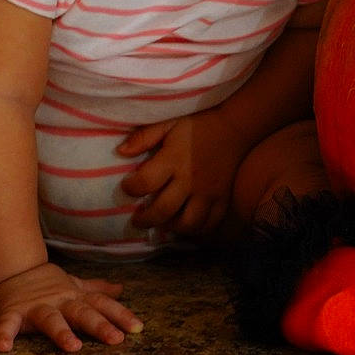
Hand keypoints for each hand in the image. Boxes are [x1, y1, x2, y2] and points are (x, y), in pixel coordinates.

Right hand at [0, 262, 142, 352]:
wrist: (9, 269)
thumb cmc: (45, 283)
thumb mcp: (73, 285)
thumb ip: (96, 290)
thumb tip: (120, 290)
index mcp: (74, 297)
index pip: (101, 305)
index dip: (120, 315)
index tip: (137, 328)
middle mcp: (58, 301)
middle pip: (81, 313)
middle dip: (99, 326)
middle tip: (116, 339)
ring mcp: (35, 306)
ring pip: (50, 319)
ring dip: (61, 332)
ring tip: (72, 347)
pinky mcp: (11, 312)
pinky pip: (8, 324)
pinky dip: (4, 334)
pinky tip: (3, 347)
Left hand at [117, 111, 252, 235]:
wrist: (233, 128)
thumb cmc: (197, 125)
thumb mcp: (168, 123)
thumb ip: (144, 137)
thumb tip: (120, 152)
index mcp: (174, 159)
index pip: (146, 182)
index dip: (131, 189)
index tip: (127, 188)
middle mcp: (190, 180)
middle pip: (164, 211)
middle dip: (146, 220)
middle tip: (138, 220)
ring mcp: (208, 193)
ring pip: (188, 224)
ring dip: (171, 228)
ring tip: (163, 223)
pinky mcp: (222, 200)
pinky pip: (210, 225)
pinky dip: (196, 231)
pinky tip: (185, 224)